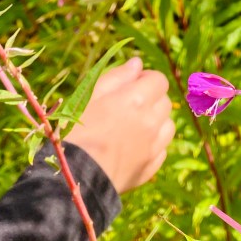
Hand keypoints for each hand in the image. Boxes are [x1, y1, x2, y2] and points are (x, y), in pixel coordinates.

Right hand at [65, 57, 174, 193]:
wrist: (73, 177)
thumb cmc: (75, 132)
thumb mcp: (89, 97)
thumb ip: (117, 77)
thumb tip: (137, 63)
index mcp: (136, 100)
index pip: (159, 80)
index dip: (146, 80)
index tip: (132, 85)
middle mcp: (150, 121)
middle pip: (164, 102)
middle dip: (151, 100)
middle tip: (128, 107)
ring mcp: (153, 147)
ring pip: (167, 126)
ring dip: (155, 123)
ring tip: (132, 128)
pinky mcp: (150, 168)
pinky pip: (161, 150)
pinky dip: (152, 146)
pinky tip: (133, 148)